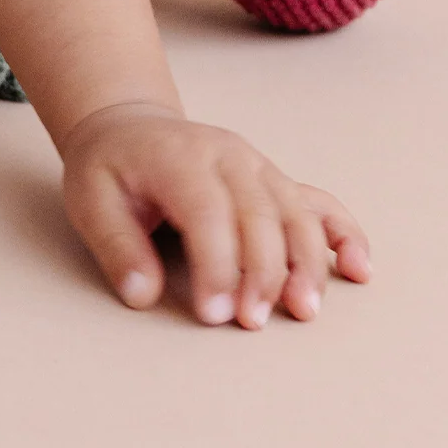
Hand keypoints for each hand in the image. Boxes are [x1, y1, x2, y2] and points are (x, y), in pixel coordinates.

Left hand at [61, 102, 370, 326]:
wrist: (128, 124)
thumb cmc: (109, 167)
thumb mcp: (89, 198)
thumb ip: (115, 245)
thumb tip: (142, 296)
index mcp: (178, 158)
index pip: (208, 213)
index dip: (216, 266)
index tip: (213, 315)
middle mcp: (226, 156)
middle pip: (260, 214)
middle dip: (261, 273)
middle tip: (251, 323)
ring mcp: (256, 165)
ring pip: (296, 212)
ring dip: (306, 263)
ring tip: (303, 311)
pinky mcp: (275, 180)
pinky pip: (319, 203)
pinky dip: (344, 234)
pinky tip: (358, 270)